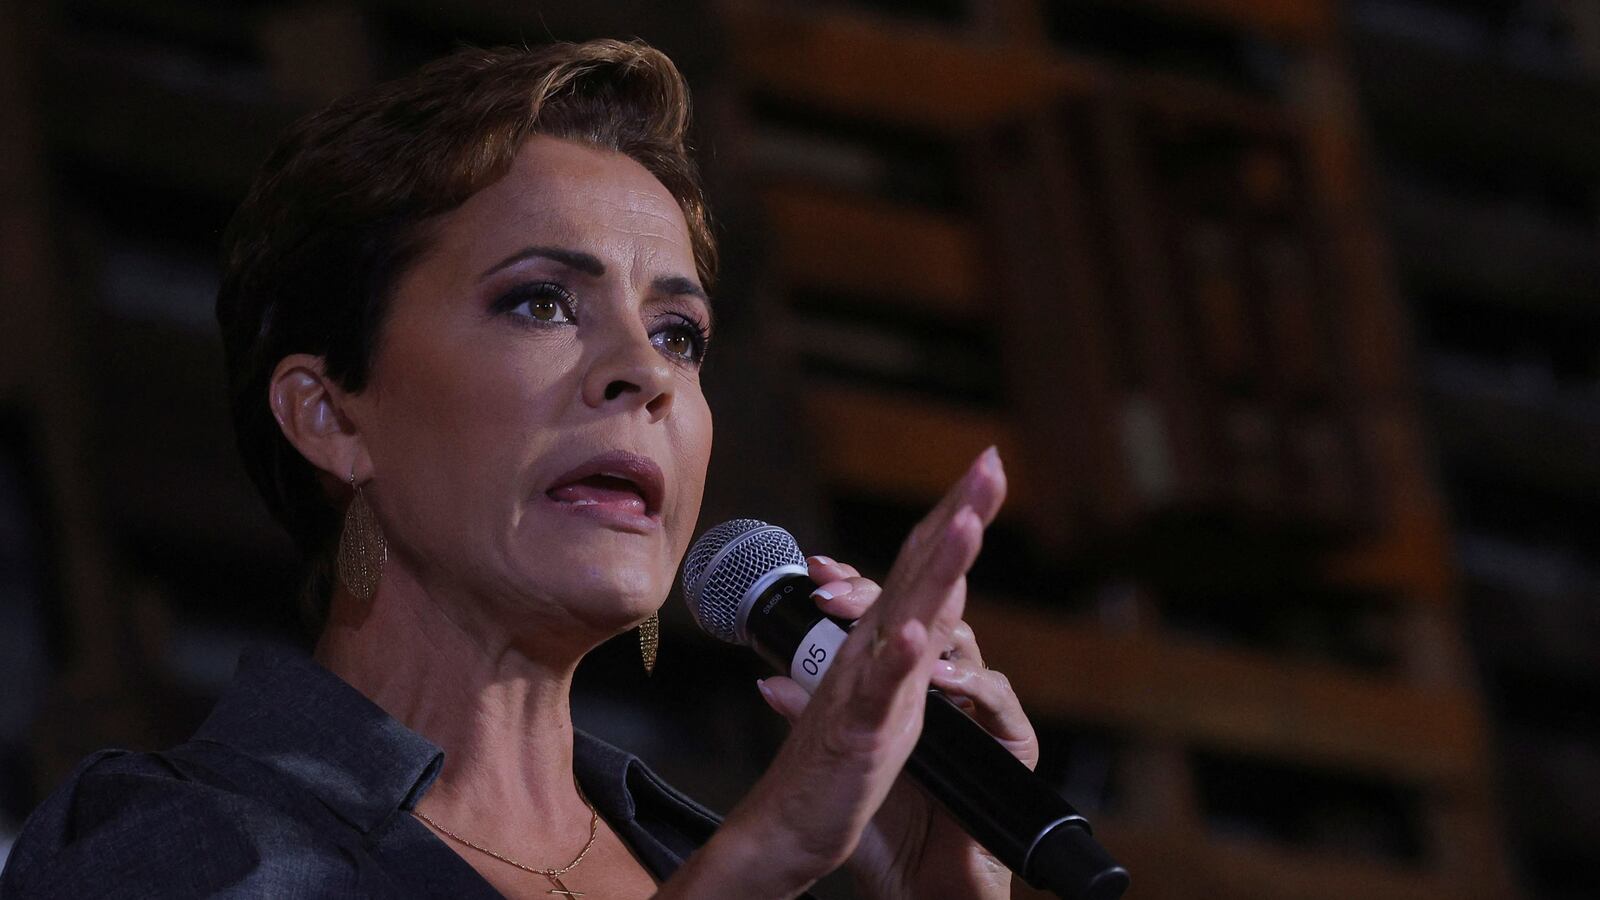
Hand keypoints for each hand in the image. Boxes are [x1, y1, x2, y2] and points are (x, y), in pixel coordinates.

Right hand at [668, 446, 1013, 899]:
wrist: (783, 830)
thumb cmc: (829, 769)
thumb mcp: (880, 701)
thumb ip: (895, 656)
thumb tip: (912, 616)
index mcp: (884, 645)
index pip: (925, 567)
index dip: (957, 516)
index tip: (987, 470)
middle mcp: (874, 651)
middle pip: (922, 570)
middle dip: (960, 513)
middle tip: (990, 461)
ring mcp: (865, 686)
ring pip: (905, 615)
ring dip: (937, 567)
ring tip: (969, 522)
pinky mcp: (859, 730)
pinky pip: (877, 691)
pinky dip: (897, 661)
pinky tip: (918, 634)